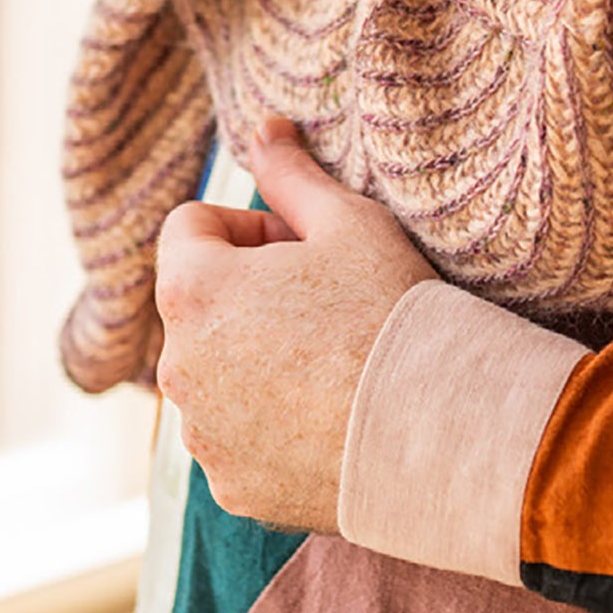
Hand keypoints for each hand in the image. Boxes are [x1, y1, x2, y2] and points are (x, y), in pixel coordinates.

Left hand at [153, 118, 436, 531]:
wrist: (435, 425)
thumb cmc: (389, 307)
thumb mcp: (347, 220)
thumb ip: (291, 172)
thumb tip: (264, 126)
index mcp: (192, 290)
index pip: (189, 227)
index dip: (249, 225)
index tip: (303, 248)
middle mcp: (177, 367)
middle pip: (201, 303)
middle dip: (251, 292)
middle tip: (328, 299)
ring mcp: (203, 435)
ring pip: (218, 371)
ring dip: (256, 357)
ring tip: (334, 360)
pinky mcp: (232, 487)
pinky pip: (239, 435)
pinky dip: (272, 422)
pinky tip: (332, 414)